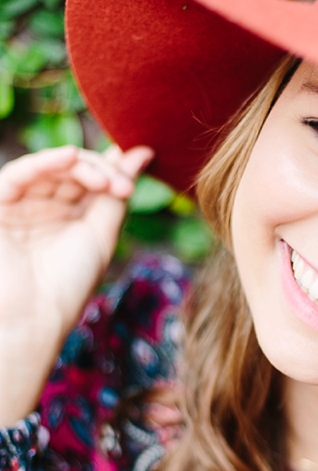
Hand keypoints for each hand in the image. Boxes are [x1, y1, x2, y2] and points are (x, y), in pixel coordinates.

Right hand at [0, 144, 152, 424]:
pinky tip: (70, 157)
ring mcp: (20, 205)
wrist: (34, 318)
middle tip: (125, 186)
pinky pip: (19, 175)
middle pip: (74, 170)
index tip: (144, 155)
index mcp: (68, 217)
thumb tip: (140, 152)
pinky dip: (45, 162)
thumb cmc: (67, 284)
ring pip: (51, 168)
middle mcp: (43, 207)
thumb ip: (117, 194)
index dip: (113, 166)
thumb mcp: (101, 235)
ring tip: (107, 182)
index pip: (91, 178)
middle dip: (103, 171)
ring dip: (82, 167)